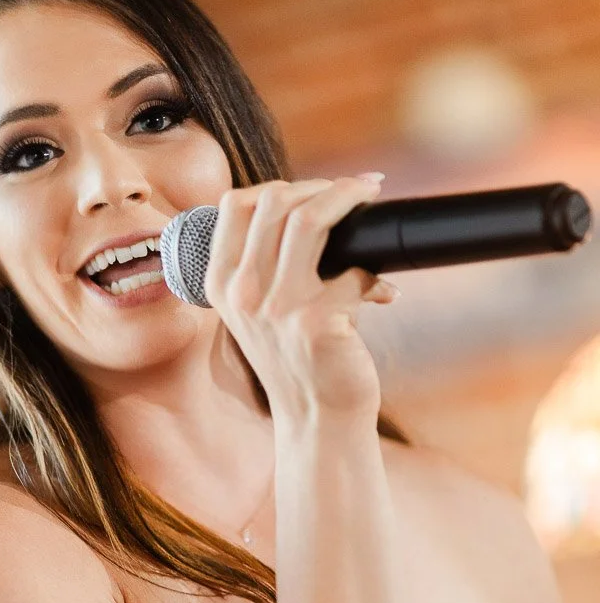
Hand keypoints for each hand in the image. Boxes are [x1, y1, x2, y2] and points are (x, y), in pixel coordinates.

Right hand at [203, 176, 398, 424]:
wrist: (317, 417)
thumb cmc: (298, 358)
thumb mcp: (261, 310)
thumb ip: (266, 262)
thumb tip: (310, 203)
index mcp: (221, 283)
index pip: (237, 204)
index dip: (282, 185)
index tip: (315, 190)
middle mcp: (242, 293)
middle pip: (275, 200)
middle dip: (322, 186)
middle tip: (354, 194)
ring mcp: (276, 307)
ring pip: (309, 219)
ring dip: (349, 199)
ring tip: (370, 203)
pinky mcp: (315, 322)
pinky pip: (353, 268)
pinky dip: (374, 273)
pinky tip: (382, 290)